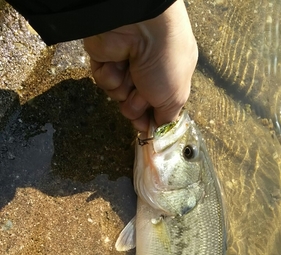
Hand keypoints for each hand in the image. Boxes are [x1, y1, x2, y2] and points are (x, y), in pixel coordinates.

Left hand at [84, 0, 197, 130]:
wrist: (142, 28)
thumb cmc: (166, 61)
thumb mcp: (176, 97)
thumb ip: (166, 118)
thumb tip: (155, 131)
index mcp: (170, 76)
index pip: (156, 107)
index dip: (150, 119)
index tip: (149, 127)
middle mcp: (148, 71)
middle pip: (134, 106)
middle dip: (136, 105)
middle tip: (142, 92)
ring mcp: (126, 65)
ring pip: (118, 96)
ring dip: (124, 90)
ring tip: (132, 73)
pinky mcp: (106, 59)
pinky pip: (104, 82)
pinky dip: (111, 77)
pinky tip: (118, 64)